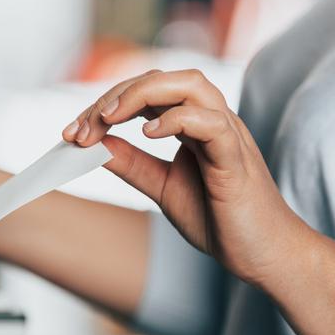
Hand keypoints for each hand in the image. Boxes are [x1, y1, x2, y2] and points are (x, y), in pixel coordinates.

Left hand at [62, 69, 309, 285]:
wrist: (263, 255)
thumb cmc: (219, 219)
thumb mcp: (160, 186)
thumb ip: (130, 163)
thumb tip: (91, 145)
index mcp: (192, 124)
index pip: (145, 93)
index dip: (105, 105)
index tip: (71, 134)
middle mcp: (211, 120)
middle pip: (163, 79)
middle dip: (115, 96)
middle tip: (81, 129)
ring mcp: (228, 135)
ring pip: (191, 85)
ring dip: (142, 94)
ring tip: (109, 118)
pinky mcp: (237, 159)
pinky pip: (212, 123)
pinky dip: (178, 120)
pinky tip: (148, 134)